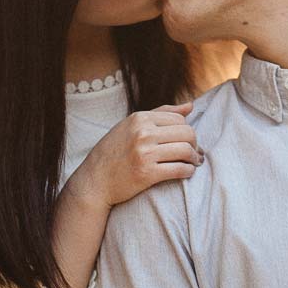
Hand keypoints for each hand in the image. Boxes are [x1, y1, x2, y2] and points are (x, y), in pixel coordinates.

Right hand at [73, 104, 200, 208]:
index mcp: (139, 118)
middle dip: (194, 144)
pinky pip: (180, 169)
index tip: (187, 141)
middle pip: (187, 133)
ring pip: (186, 150)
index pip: (180, 119)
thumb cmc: (114, 152)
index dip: (187, 131)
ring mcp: (144, 153)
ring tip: (193, 163)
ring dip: (194, 158)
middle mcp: (142, 133)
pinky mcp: (146, 173)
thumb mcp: (131, 126)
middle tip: (194, 153)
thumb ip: (161, 113)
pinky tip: (186, 172)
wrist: (93, 181)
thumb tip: (191, 106)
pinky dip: (188, 171)